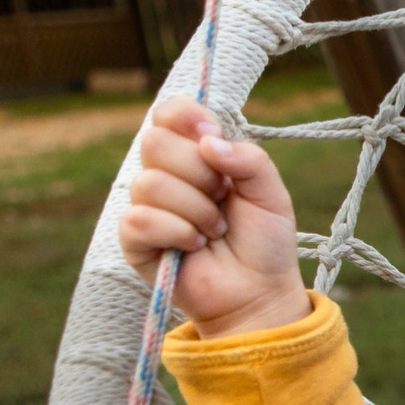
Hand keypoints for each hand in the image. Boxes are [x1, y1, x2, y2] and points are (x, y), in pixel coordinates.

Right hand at [117, 99, 306, 338]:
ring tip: (214, 230)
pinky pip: (139, 219)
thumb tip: (208, 142)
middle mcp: (166, 174)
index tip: (211, 138)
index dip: (186, 117)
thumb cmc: (264, 242)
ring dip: (196, 211)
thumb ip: (250, 158)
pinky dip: (177, 233)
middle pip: (155, 142)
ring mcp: (146, 205)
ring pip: (150, 183)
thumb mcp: (271, 193)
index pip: (168, 112)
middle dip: (200, 174)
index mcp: (196, 154)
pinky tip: (193, 246)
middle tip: (222, 199)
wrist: (259, 291)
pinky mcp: (134, 239)